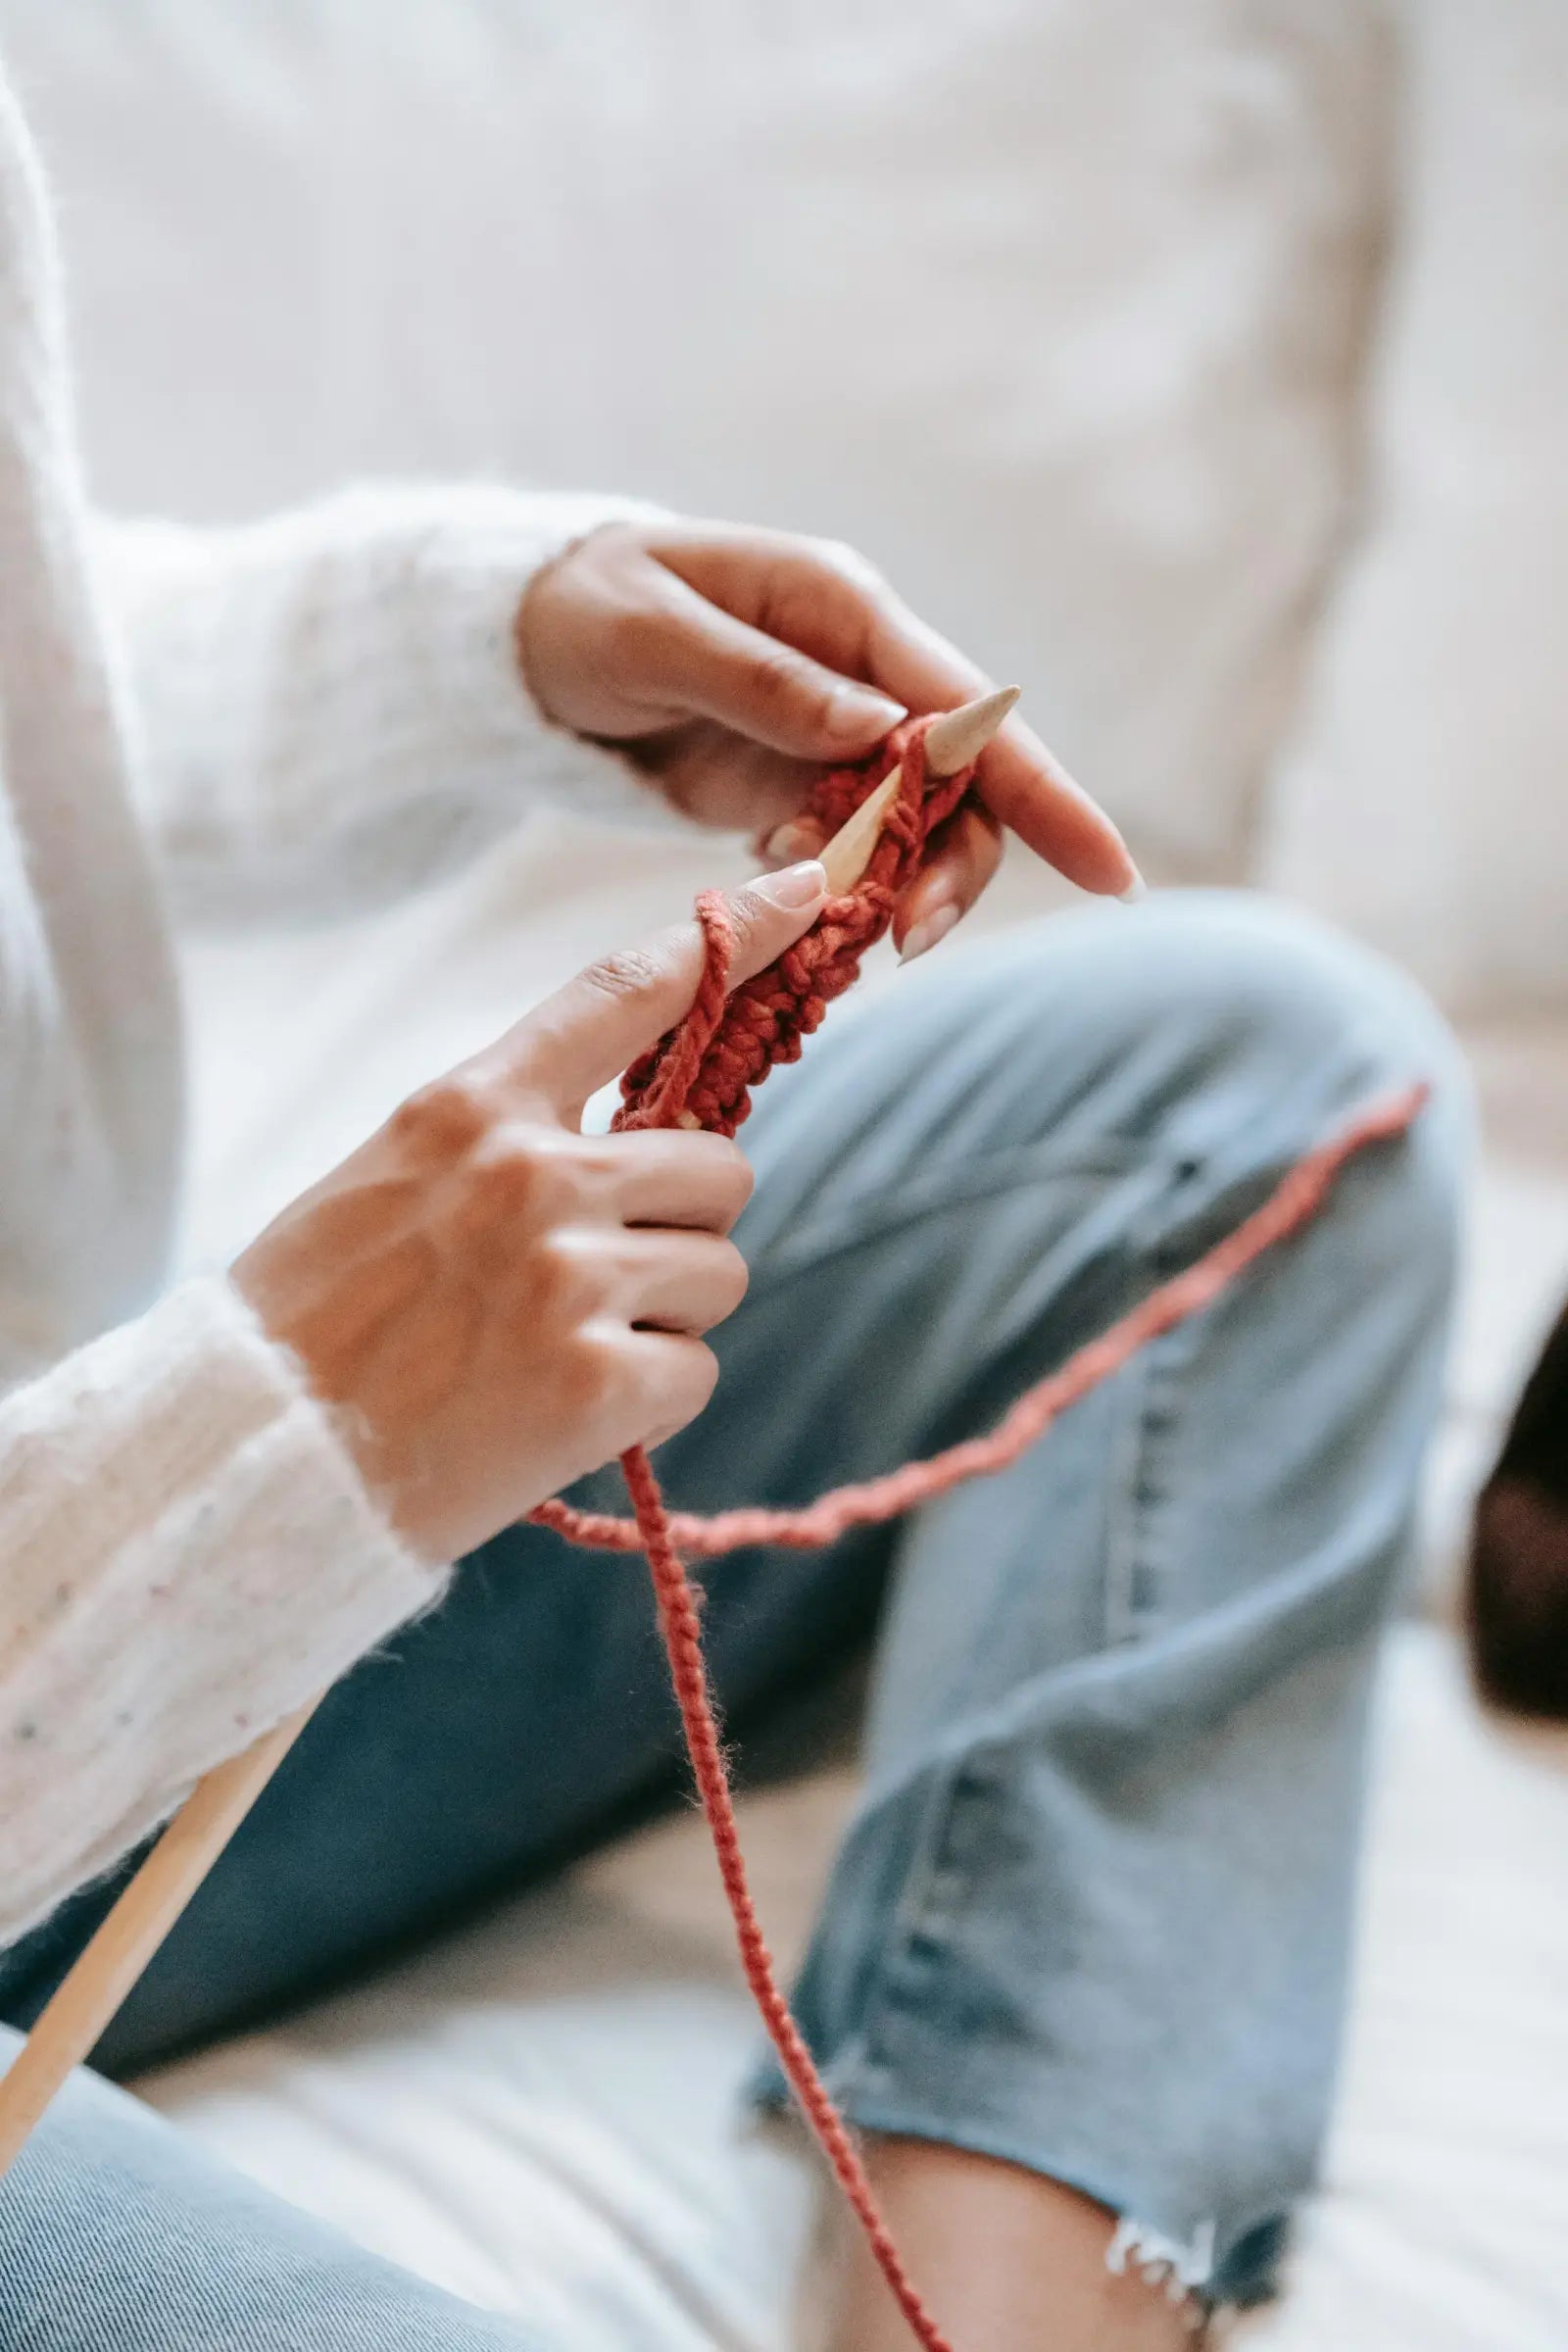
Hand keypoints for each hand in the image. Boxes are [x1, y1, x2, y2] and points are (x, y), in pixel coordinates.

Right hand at [232, 863, 827, 1562]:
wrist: (257, 1462)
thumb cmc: (317, 1321)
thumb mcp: (392, 1177)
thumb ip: (511, 1136)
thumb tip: (638, 1131)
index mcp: (473, 1106)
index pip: (627, 989)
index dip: (731, 939)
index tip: (806, 893)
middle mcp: (533, 1173)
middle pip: (718, 1167)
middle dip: (680, 1225)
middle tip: (589, 1283)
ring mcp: (570, 1276)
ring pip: (721, 1272)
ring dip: (665, 1316)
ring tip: (554, 1350)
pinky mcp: (601, 1381)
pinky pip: (697, 1371)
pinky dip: (647, 1401)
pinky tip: (557, 1412)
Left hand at [517, 518, 1139, 958]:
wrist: (525, 639)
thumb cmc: (580, 610)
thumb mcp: (651, 635)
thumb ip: (763, 682)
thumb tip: (881, 732)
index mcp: (841, 609)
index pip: (969, 706)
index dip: (1046, 790)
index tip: (1108, 872)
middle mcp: (859, 671)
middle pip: (963, 785)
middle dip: (952, 871)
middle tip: (901, 944)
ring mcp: (833, 733)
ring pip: (916, 832)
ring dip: (895, 895)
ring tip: (839, 946)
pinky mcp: (798, 786)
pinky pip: (853, 856)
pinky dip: (842, 902)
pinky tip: (802, 930)